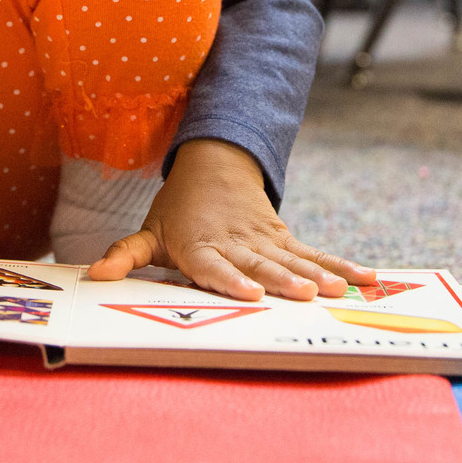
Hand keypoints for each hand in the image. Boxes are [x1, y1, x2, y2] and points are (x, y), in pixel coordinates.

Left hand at [86, 139, 375, 301]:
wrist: (213, 166)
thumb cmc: (177, 211)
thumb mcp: (148, 232)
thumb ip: (126, 256)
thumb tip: (94, 276)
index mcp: (200, 246)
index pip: (215, 266)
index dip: (231, 279)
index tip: (250, 293)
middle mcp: (236, 243)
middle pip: (262, 264)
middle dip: (284, 280)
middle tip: (306, 296)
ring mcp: (265, 240)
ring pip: (294, 259)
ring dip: (320, 275)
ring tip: (343, 290)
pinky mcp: (285, 239)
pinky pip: (316, 255)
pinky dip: (342, 266)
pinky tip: (367, 279)